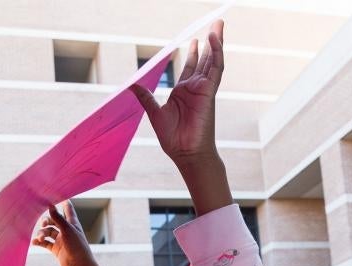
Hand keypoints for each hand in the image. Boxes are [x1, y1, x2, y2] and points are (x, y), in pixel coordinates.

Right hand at [32, 201, 94, 265]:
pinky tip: (34, 243)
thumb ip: (57, 217)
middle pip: (53, 221)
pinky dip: (39, 242)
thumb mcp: (67, 230)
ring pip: (48, 232)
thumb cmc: (77, 246)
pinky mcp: (56, 249)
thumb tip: (50, 204)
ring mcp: (61, 240)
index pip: (67, 209)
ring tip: (40, 239)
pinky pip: (45, 243)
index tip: (55, 194)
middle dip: (46, 221)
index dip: (62, 201)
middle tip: (43, 224)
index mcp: (72, 223)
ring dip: (42, 234)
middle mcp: (66, 230)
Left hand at [129, 20, 223, 166]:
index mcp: (183, 92)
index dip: (194, 53)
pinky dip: (216, 54)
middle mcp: (195, 89)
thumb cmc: (174, 139)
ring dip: (216, 42)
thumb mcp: (155, 114)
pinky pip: (215, 70)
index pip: (192, 67)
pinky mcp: (209, 93)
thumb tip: (133, 85)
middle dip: (209, 42)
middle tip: (214, 25)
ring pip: (213, 61)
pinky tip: (214, 40)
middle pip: (205, 60)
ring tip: (218, 26)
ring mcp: (203, 90)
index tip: (195, 40)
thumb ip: (146, 97)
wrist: (186, 154)